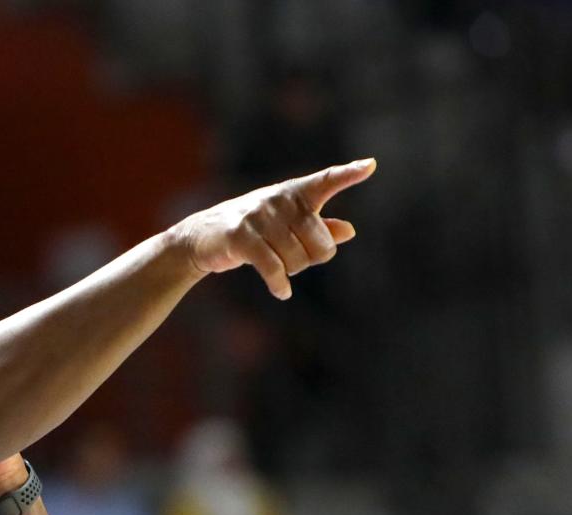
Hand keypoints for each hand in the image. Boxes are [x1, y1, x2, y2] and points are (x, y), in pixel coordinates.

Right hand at [173, 158, 375, 299]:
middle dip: (311, 259)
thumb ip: (319, 227)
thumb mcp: (284, 225)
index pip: (326, 181)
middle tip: (295, 260)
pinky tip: (282, 292)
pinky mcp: (242, 237)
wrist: (201, 237)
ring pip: (297, 259)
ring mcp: (259, 217)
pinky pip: (273, 268)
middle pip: (320, 242)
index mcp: (293, 193)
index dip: (348, 174)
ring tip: (279, 269)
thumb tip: (350, 231)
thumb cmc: (250, 229)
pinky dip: (280, 285)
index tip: (370, 166)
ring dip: (291, 272)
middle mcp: (279, 200)